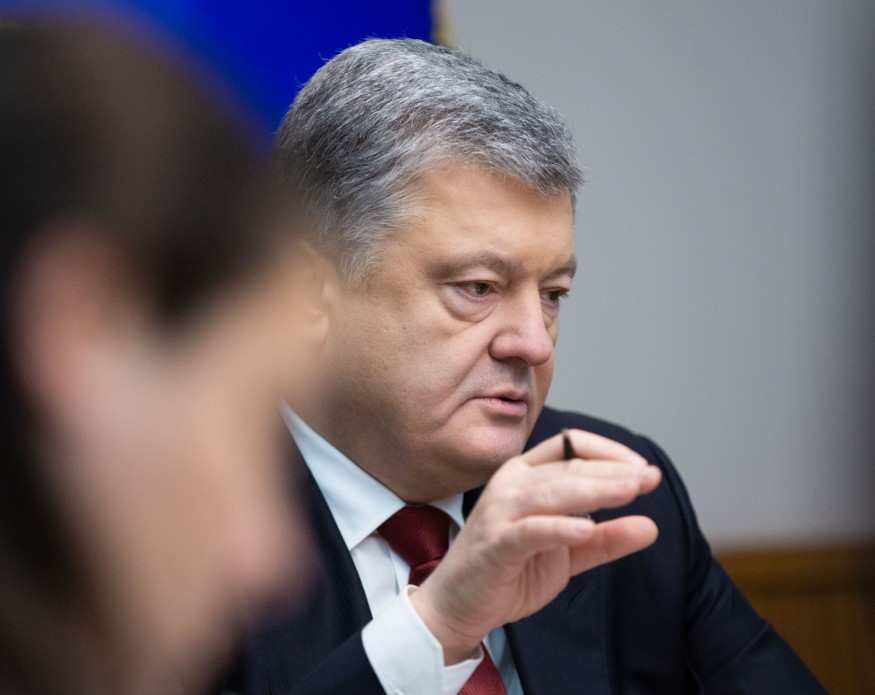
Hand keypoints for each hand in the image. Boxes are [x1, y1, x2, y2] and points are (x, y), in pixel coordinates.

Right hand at [409, 429, 660, 662]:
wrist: (460, 604)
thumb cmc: (510, 569)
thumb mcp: (567, 553)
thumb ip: (605, 538)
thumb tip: (651, 526)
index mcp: (526, 475)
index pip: (570, 445)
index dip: (610, 452)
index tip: (643, 470)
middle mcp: (511, 484)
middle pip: (567, 467)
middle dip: (612, 471)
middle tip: (650, 478)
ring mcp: (500, 512)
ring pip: (551, 492)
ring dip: (594, 490)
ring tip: (631, 492)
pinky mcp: (495, 544)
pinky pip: (530, 530)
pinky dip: (559, 527)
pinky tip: (587, 529)